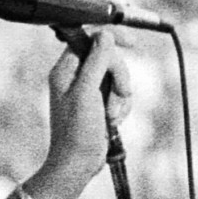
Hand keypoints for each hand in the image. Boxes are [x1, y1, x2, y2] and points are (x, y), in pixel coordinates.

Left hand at [40, 29, 132, 192]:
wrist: (78, 163)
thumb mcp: (87, 93)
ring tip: (109, 117)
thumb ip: (96, 62)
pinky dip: (121, 107)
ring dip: (120, 98)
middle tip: (116, 98)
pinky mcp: (99, 102)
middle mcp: (75, 76)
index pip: (88, 39)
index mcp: (65, 69)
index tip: (132, 42)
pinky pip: (120, 94)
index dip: (110, 38)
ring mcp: (88, 89)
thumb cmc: (77, 131)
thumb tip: (104, 35)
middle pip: (110, 59)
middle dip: (118, 80)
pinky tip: (111, 122)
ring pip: (119, 78)